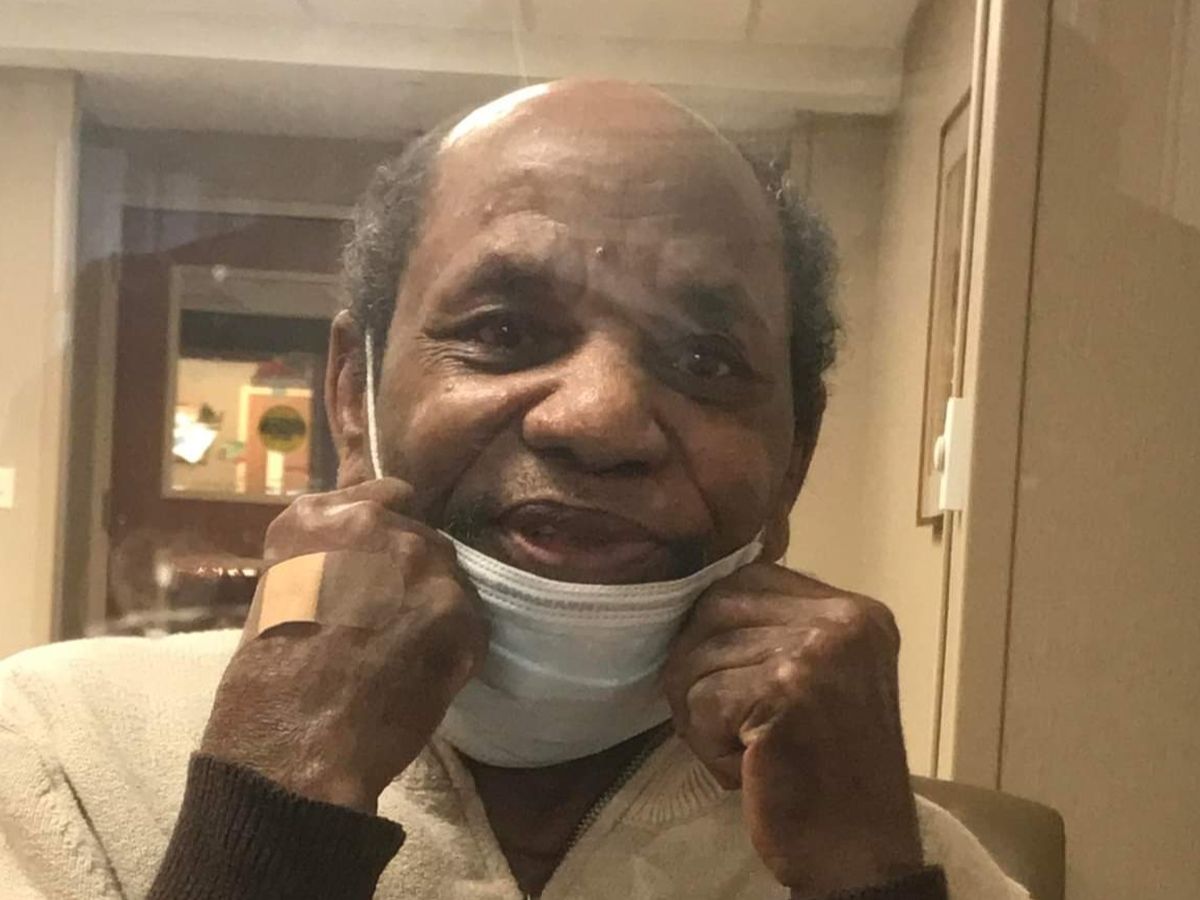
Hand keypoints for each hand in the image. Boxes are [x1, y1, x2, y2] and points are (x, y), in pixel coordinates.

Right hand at [200, 478, 488, 813]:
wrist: (294, 746)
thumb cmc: (268, 685)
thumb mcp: (280, 594)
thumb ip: (329, 559)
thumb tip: (366, 562)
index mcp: (317, 517)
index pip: (386, 495)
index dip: (387, 536)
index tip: (381, 566)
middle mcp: (374, 524)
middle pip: (422, 537)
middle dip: (411, 576)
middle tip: (386, 625)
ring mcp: (421, 562)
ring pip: (448, 579)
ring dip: (434, 610)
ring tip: (401, 656)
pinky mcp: (458, 609)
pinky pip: (469, 623)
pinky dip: (454, 649)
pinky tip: (419, 678)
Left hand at [660, 563, 921, 896]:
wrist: (858, 853)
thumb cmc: (828, 773)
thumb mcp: (821, 679)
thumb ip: (779, 632)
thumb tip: (702, 602)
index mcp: (856, 612)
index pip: (748, 578)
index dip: (716, 628)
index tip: (730, 680)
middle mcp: (844, 621)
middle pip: (715, 607)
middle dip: (698, 666)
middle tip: (723, 721)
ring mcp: (817, 651)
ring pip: (698, 654)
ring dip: (699, 710)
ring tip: (743, 749)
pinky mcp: (785, 689)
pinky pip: (699, 698)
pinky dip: (705, 742)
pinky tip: (744, 766)